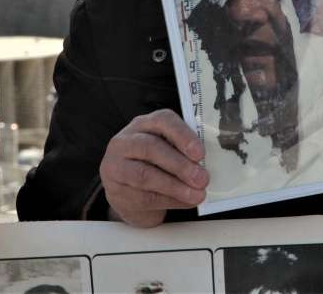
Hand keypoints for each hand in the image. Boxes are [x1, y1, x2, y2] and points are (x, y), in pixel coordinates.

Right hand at [100, 109, 208, 227]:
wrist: (129, 193)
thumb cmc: (155, 165)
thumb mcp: (168, 151)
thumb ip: (184, 152)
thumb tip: (206, 164)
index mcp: (144, 124)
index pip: (162, 120)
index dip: (183, 136)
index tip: (200, 153)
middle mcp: (125, 141)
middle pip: (151, 148)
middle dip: (180, 165)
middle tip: (201, 178)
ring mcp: (116, 166)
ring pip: (145, 175)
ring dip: (175, 187)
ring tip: (196, 195)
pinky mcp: (115, 191)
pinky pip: (144, 197)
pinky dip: (169, 201)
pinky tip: (185, 202)